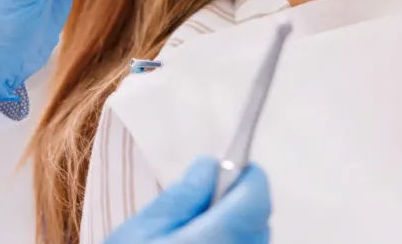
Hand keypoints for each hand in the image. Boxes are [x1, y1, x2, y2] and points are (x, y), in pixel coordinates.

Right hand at [106, 157, 270, 243]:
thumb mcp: (141, 231)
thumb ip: (181, 197)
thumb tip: (210, 166)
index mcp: (212, 243)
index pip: (257, 197)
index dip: (246, 176)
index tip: (227, 171)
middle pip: (260, 221)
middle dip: (237, 205)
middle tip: (198, 212)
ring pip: (257, 243)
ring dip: (236, 233)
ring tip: (195, 240)